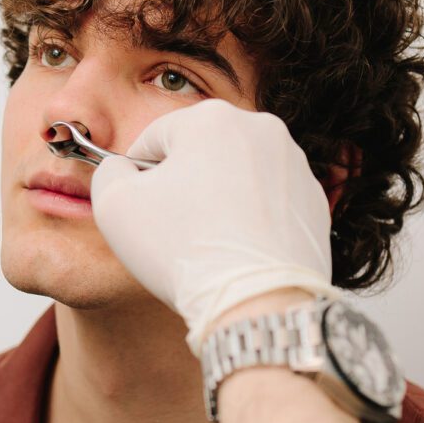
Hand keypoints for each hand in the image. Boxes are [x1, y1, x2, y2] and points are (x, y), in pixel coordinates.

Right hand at [90, 99, 337, 352]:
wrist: (257, 304)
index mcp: (211, 118)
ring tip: (206, 244)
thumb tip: (123, 170)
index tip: (137, 207)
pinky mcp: (315, 203)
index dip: (137, 174)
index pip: (155, 138)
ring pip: (237, 176)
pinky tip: (237, 252)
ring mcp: (295, 166)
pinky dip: (250, 221)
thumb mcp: (114, 205)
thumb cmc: (182, 250)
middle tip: (171, 229)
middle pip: (201, 152)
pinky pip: (268, 204)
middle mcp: (262, 129)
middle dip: (182, 184)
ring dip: (217, 200)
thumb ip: (109, 174)